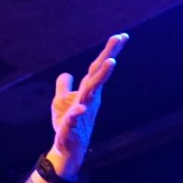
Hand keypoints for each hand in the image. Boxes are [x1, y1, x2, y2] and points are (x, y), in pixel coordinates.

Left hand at [50, 33, 127, 169]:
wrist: (67, 147)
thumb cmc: (67, 122)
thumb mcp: (60, 100)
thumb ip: (64, 86)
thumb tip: (67, 73)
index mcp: (87, 90)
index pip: (97, 67)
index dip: (108, 51)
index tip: (121, 36)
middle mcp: (88, 97)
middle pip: (98, 73)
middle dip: (109, 55)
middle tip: (121, 39)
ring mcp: (82, 110)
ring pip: (91, 90)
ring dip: (101, 76)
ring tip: (111, 62)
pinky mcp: (72, 125)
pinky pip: (74, 117)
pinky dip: (77, 112)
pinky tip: (80, 107)